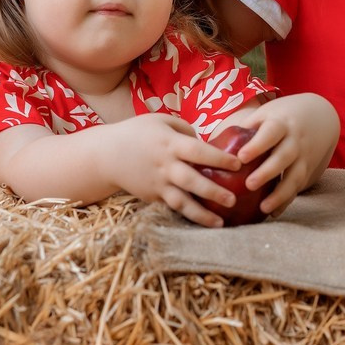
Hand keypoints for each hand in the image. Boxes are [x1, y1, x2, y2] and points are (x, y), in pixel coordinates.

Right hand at [109, 115, 245, 227]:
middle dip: (214, 191)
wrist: (106, 155)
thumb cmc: (137, 132)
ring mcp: (158, 184)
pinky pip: (172, 208)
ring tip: (220, 223)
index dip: (219, 158)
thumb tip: (206, 143)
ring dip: (201, 215)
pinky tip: (204, 223)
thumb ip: (185, 129)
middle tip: (233, 199)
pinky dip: (188, 216)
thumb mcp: (161, 121)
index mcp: (169, 144)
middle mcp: (165, 166)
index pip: (198, 151)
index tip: (239, 164)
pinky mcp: (152, 197)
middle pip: (192, 181)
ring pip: (182, 202)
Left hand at [219, 93, 338, 216]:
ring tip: (263, 208)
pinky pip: (297, 188)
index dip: (257, 145)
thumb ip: (245, 128)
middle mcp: (295, 140)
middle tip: (249, 184)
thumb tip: (211, 144)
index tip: (242, 157)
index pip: (270, 132)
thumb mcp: (266, 114)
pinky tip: (272, 213)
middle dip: (268, 171)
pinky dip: (286, 201)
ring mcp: (304, 157)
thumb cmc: (282, 117)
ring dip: (280, 193)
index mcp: (281, 123)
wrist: (320, 118)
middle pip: (283, 157)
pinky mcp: (308, 171)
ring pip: (294, 176)